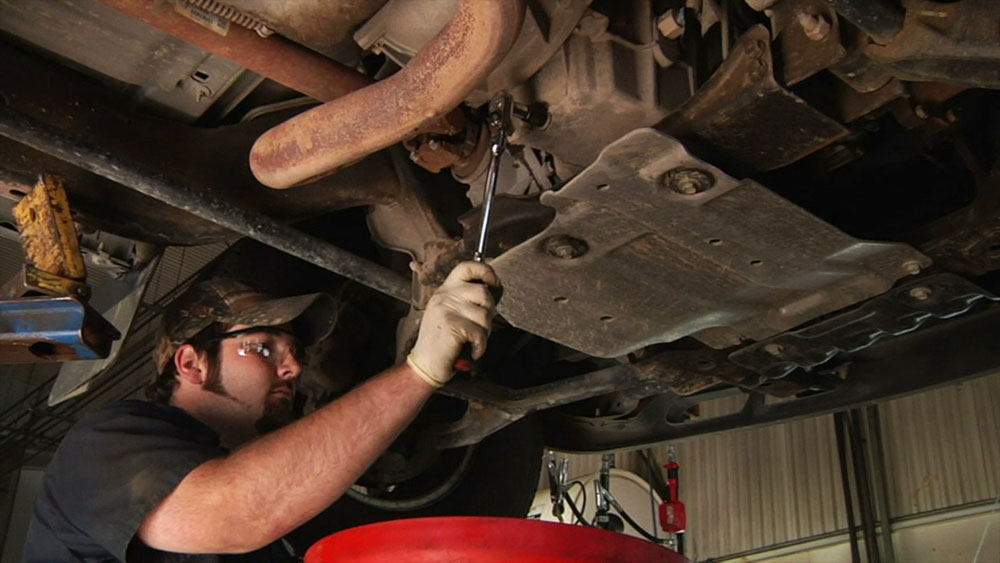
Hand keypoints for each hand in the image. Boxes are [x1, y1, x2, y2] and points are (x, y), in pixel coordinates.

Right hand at [406, 261, 499, 387]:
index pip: (467, 267)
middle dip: (489, 312)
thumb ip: (467, 300)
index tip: (495, 284)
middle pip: (483, 292)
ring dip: (484, 332)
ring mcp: (446, 309)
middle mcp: (444, 296)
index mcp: (445, 290)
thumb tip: (493, 289)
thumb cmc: (443, 342)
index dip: (486, 271)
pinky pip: (479, 333)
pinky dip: (480, 346)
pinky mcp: (450, 325)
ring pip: (484, 315)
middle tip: (480, 326)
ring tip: (472, 340)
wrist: (425, 365)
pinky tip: (472, 350)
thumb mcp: (450, 313)